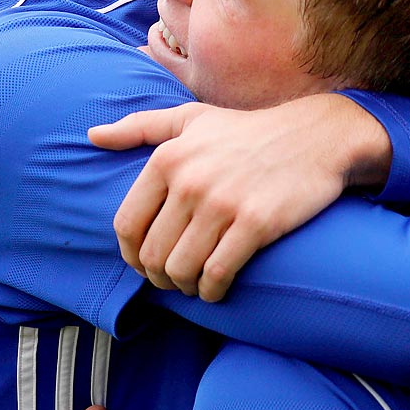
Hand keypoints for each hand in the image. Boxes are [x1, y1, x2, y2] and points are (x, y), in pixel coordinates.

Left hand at [89, 94, 391, 301]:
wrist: (316, 137)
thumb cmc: (248, 131)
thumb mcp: (191, 119)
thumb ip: (139, 127)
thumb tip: (92, 137)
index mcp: (167, 158)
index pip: (127, 225)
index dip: (131, 255)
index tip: (145, 263)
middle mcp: (190, 181)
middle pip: (152, 255)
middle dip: (159, 277)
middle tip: (175, 279)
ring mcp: (222, 203)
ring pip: (181, 269)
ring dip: (185, 286)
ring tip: (196, 283)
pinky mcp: (255, 224)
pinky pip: (217, 274)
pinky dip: (212, 290)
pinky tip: (218, 287)